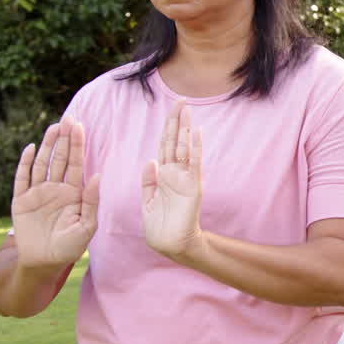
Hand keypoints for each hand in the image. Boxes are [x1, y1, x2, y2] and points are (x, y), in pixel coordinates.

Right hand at [10, 116, 100, 269]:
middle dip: (64, 139)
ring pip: (43, 164)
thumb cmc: (70, 246)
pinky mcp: (21, 201)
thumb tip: (97, 176)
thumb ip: (92, 201)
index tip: (80, 126)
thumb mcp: (87, 225)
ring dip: (48, 146)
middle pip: (61, 158)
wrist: (45, 262)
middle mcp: (57, 188)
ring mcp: (38, 193)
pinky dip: (25, 164)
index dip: (78, 145)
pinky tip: (30, 148)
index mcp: (74, 192)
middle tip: (68, 118)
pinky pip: (22, 179)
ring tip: (54, 127)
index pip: (77, 163)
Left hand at [141, 102, 203, 259]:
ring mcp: (185, 177)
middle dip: (177, 121)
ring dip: (186, 128)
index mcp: (163, 174)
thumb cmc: (158, 225)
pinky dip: (194, 148)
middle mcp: (176, 172)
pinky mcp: (193, 186)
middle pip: (175, 141)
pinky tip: (196, 133)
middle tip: (181, 99)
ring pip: (184, 147)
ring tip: (188, 109)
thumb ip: (148, 180)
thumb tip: (150, 159)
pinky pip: (193, 163)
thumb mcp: (147, 200)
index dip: (167, 127)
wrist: (169, 243)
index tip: (171, 109)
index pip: (165, 145)